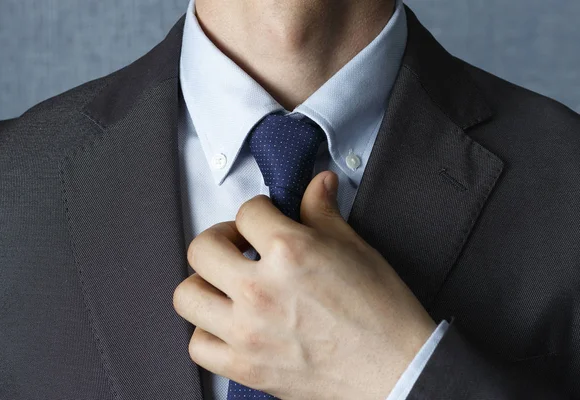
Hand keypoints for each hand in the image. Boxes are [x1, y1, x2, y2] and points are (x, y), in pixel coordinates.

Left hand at [173, 170, 436, 399]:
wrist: (398, 371)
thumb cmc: (383, 315)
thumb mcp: (355, 249)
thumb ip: (324, 212)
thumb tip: (318, 184)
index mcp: (290, 252)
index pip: (248, 211)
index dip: (259, 209)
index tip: (266, 218)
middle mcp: (260, 290)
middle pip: (202, 248)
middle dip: (219, 238)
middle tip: (238, 244)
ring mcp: (248, 331)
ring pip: (188, 295)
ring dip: (203, 283)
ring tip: (226, 283)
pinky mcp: (246, 367)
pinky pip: (198, 346)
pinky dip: (206, 332)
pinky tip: (227, 323)